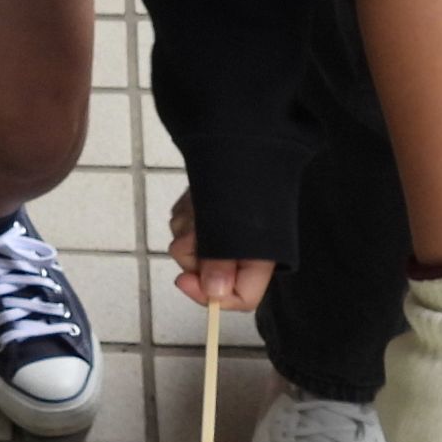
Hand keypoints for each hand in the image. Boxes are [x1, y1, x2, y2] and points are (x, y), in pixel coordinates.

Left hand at [164, 188, 273, 312]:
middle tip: (193, 233)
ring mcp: (220, 236)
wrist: (242, 143)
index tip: (183, 280)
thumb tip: (214, 293)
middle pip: (207, 276)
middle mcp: (241, 252)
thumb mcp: (232, 224)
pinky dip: (184, 217)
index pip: (241, 298)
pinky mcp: (204, 220)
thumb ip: (223, 260)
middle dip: (193, 254)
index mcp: (260, 259)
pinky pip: (182, 229)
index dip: (210, 296)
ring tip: (199, 209)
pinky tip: (195, 202)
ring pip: (189, 252)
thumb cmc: (246, 180)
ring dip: (187, 232)